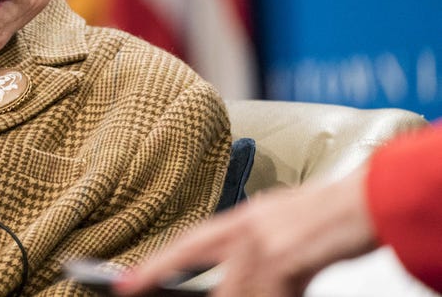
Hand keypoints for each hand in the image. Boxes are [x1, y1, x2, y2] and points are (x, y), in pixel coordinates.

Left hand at [112, 167, 377, 296]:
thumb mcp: (278, 220)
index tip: (125, 282)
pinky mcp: (285, 261)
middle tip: (132, 289)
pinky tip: (282, 295)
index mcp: (241, 220)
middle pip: (195, 263)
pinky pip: (267, 296)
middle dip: (164, 278)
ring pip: (233, 292)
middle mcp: (244, 231)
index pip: (188, 245)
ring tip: (258, 291)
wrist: (364, 202)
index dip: (156, 265)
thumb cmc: (328, 211)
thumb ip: (251, 241)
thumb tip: (235, 261)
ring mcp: (262, 246)